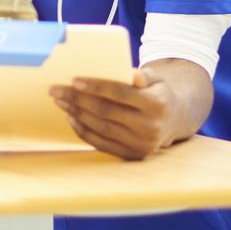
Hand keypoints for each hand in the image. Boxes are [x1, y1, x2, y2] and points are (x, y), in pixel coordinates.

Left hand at [50, 69, 178, 159]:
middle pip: (106, 111)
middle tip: (56, 90)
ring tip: (61, 101)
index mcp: (157, 104)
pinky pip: (101, 144)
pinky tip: (71, 117)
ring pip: (101, 128)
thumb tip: (130, 74)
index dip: (97, 86)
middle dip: (78, 99)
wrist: (174, 119)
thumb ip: (142, 75)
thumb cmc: (157, 93)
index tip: (74, 80)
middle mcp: (151, 127)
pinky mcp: (132, 155)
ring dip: (76, 114)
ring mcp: (141, 144)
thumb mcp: (156, 79)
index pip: (121, 93)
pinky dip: (83, 131)